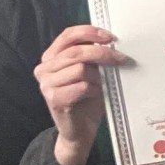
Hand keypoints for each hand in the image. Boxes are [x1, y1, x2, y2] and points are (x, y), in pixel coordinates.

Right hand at [34, 25, 123, 164]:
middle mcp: (44, 69)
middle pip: (76, 51)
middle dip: (102, 53)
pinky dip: (94, 90)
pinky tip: (96, 95)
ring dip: (98, 77)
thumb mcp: (89, 71)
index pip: (68, 35)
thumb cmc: (87, 100)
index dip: (89, 32)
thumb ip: (91, 55)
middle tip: (121, 59)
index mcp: (51, 57)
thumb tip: (110, 40)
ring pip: (80, 68)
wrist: (80, 132)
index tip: (110, 38)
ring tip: (102, 85)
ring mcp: (46, 85)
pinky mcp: (54, 100)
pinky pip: (81, 86)